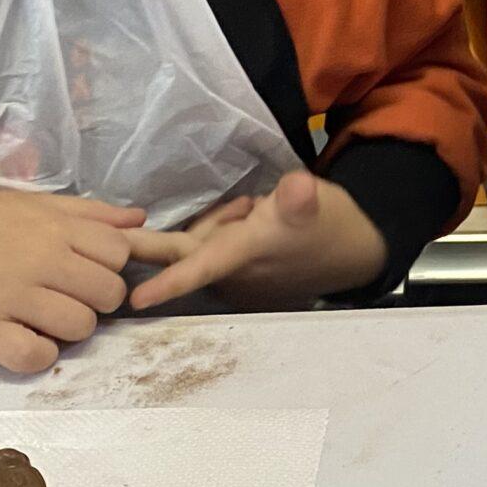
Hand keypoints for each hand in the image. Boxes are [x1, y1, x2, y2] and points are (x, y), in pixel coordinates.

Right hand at [0, 191, 142, 375]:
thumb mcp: (35, 204)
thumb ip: (89, 213)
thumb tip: (139, 219)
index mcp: (55, 229)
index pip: (118, 253)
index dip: (110, 266)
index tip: (87, 269)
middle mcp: (40, 261)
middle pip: (108, 293)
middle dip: (97, 300)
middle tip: (70, 297)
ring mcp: (12, 297)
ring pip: (80, 327)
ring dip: (71, 330)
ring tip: (47, 319)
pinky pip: (34, 357)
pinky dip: (38, 355)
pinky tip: (27, 340)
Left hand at [123, 171, 388, 311]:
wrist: (354, 252)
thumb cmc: (329, 223)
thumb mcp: (315, 202)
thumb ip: (299, 197)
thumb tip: (299, 187)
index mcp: (244, 254)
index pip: (199, 268)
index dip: (168, 283)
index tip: (135, 300)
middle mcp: (231, 274)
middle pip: (181, 252)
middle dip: (151, 241)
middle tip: (132, 223)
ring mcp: (232, 280)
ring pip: (196, 245)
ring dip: (210, 225)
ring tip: (247, 206)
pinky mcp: (236, 279)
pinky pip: (210, 251)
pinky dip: (220, 233)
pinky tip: (248, 217)